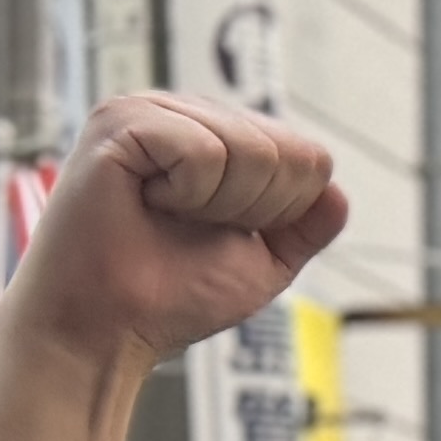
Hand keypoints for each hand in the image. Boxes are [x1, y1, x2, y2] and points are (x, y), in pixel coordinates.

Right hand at [6, 92, 347, 364]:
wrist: (103, 330)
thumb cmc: (167, 297)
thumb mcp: (260, 262)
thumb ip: (304, 227)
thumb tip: (337, 193)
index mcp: (218, 136)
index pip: (308, 157)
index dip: (280, 212)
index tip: (221, 234)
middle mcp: (186, 112)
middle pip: (289, 151)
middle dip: (254, 210)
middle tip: (188, 228)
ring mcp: (152, 110)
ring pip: (253, 149)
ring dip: (218, 206)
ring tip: (163, 216)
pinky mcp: (121, 120)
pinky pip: (205, 152)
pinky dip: (186, 194)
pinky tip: (145, 202)